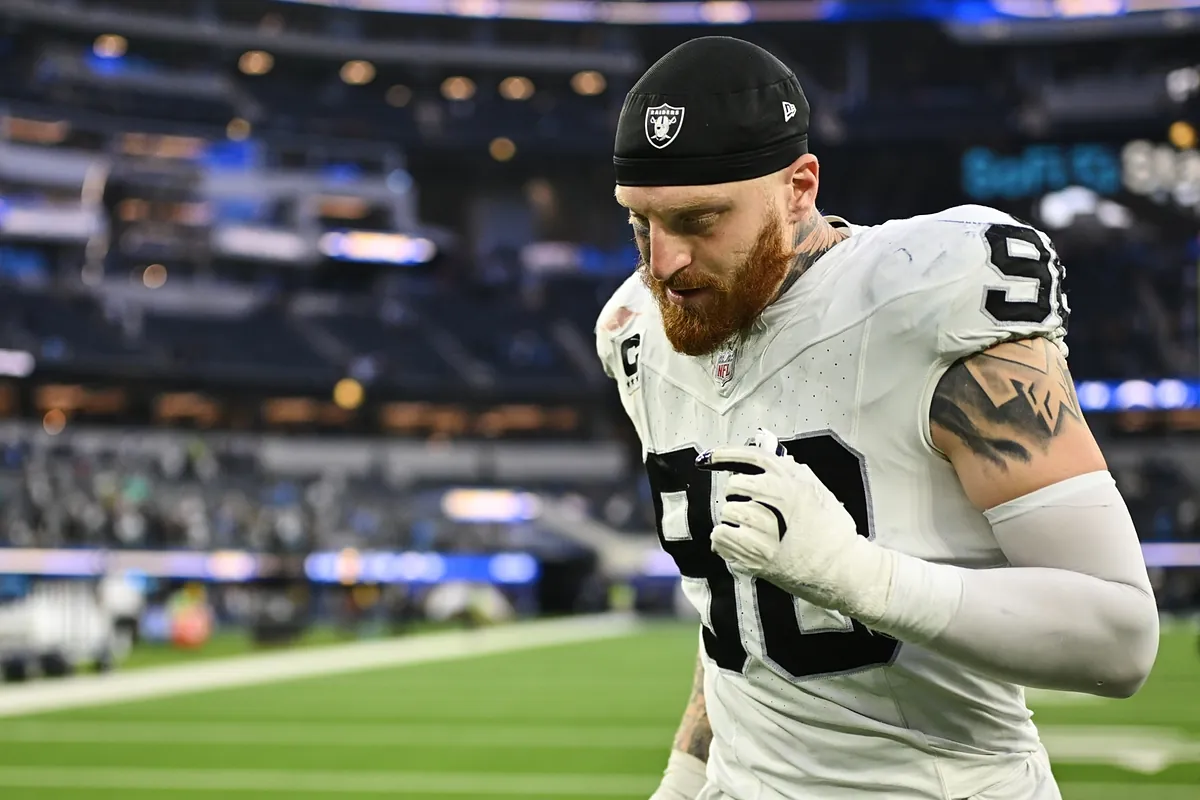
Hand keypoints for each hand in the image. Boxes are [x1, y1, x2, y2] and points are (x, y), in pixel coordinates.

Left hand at [697, 430, 889, 619]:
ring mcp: (764, 530)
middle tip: (751, 507)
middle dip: (738, 495)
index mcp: (791, 482)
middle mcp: (775, 502)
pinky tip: (741, 543)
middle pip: (734, 486)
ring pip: (727, 512)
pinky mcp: (755, 555)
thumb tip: (764, 451)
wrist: (842, 570)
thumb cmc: (832, 531)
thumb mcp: (817, 491)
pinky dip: (725, 539)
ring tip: (751, 529)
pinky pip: (720, 537)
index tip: (708, 458)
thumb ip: (789, 470)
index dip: (724, 454)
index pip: (749, 458)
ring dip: (734, 520)